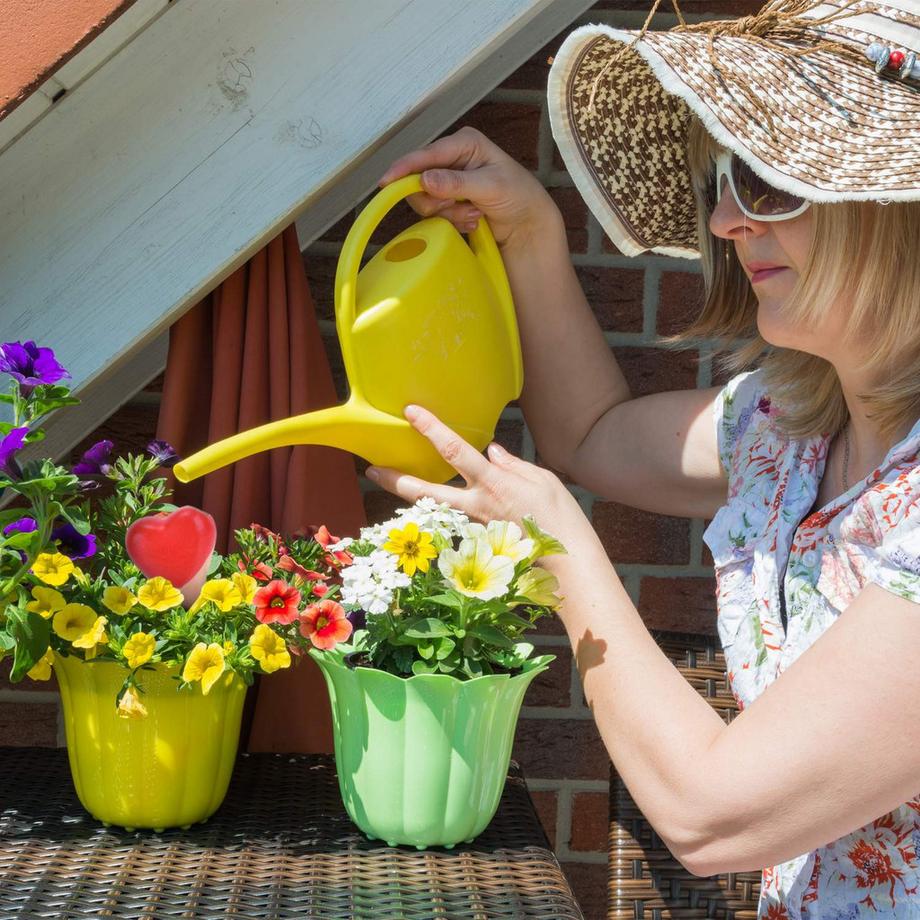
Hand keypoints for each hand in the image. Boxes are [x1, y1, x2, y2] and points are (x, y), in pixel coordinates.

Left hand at [366, 405, 592, 548]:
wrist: (567, 561)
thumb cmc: (559, 517)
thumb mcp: (542, 479)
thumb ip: (512, 465)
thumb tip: (491, 452)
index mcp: (492, 482)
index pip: (455, 450)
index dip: (431, 429)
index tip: (411, 413)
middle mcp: (476, 505)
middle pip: (427, 491)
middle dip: (397, 479)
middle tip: (372, 470)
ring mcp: (474, 525)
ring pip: (435, 508)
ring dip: (411, 496)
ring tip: (389, 482)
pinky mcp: (479, 539)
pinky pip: (455, 519)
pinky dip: (442, 510)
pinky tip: (434, 503)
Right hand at [378, 127, 558, 251]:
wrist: (527, 224)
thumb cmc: (518, 196)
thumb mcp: (491, 187)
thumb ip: (457, 183)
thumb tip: (425, 180)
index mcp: (464, 143)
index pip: (427, 154)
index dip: (405, 168)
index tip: (387, 182)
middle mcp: (451, 159)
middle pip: (419, 180)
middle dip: (438, 201)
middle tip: (463, 209)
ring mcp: (447, 181)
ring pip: (424, 201)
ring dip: (448, 214)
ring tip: (474, 216)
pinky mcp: (447, 200)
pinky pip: (433, 214)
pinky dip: (451, 221)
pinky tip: (472, 221)